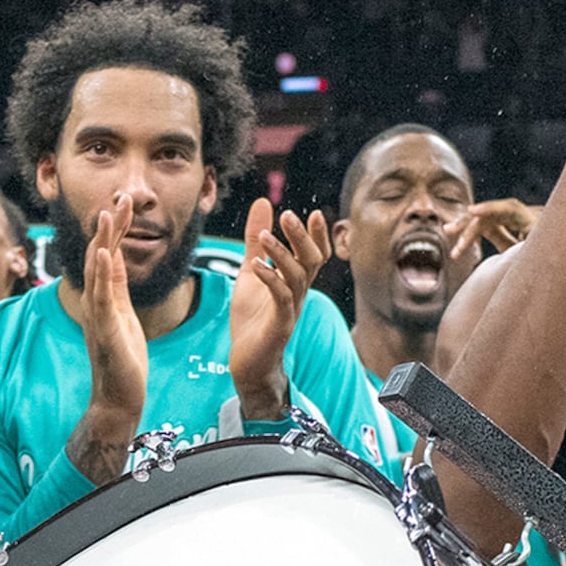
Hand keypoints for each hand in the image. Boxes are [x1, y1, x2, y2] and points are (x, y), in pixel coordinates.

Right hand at [62, 191, 153, 482]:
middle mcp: (97, 301)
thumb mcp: (124, 314)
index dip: (115, 226)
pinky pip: (101, 298)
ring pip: (98, 271)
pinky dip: (102, 274)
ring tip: (108, 214)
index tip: (123, 199)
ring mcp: (98, 315)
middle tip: (120, 194)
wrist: (118, 399)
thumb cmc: (123, 360)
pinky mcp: (104, 330)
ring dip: (103, 241)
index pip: (109, 253)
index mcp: (106, 296)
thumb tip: (115, 255)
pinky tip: (105, 254)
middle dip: (110, 225)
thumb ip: (117, 286)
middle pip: (100, 254)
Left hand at [225, 199, 330, 421]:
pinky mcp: (279, 325)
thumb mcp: (250, 272)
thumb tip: (263, 202)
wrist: (248, 362)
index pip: (314, 255)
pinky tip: (255, 266)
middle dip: (302, 238)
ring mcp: (291, 309)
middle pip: (310, 261)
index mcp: (295, 281)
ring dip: (281, 254)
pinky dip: (270, 279)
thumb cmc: (252, 318)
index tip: (315, 213)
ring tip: (263, 236)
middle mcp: (298, 293)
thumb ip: (255, 241)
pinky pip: (281, 298)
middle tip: (289, 215)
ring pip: (296, 277)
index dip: (317, 236)